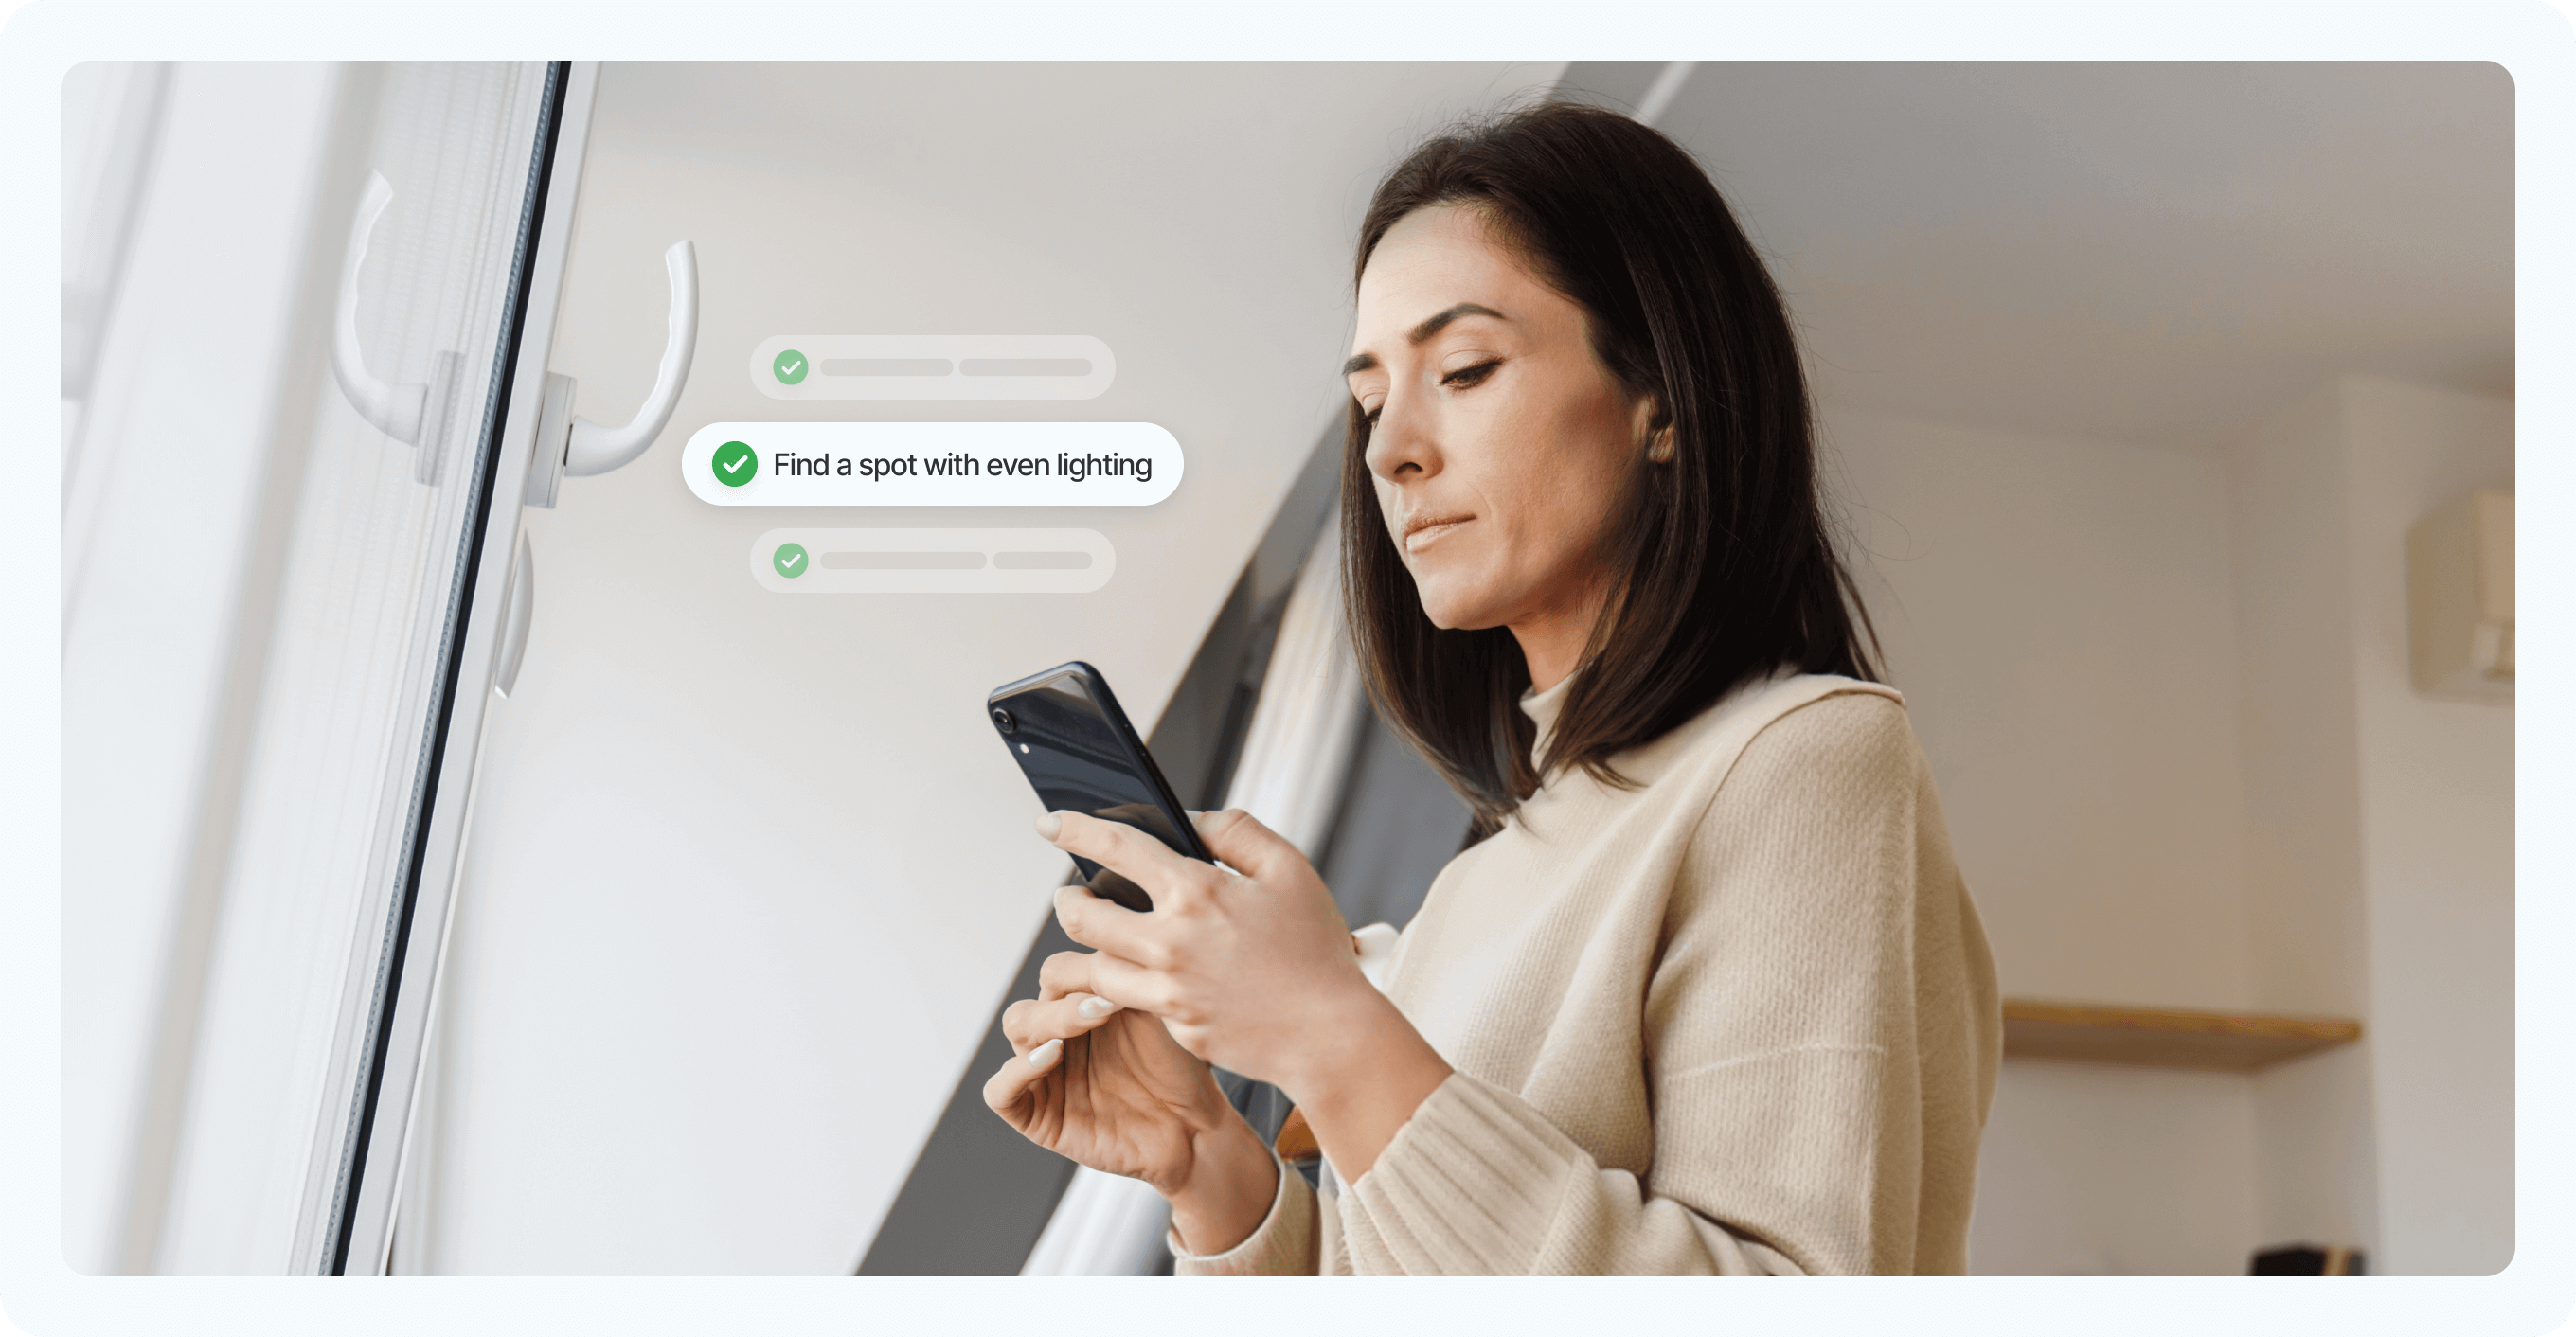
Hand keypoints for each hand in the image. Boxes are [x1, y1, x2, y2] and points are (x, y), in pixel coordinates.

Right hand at [981, 950, 1276, 1251]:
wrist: (1195, 1127)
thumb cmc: (1181, 1066)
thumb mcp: (1161, 1009)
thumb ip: (1132, 972)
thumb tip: (1120, 918)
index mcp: (1082, 1004)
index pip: (1057, 971)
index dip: (1081, 969)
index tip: (1120, 972)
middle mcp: (1058, 1033)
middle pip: (1036, 993)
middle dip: (1067, 996)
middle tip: (1106, 1003)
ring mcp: (1043, 1073)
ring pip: (1016, 1029)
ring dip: (1048, 1021)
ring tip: (1086, 1023)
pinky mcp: (1037, 1115)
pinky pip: (999, 1090)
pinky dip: (1017, 1071)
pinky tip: (1052, 1057)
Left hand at [1041, 808, 1452, 1180]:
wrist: (1331, 1034)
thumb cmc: (1316, 949)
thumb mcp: (1290, 870)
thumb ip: (1236, 831)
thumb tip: (1191, 819)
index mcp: (1196, 892)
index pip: (1116, 847)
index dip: (1074, 829)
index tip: (1050, 823)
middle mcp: (1170, 942)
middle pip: (1081, 915)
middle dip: (1067, 899)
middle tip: (1071, 893)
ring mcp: (1167, 991)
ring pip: (1089, 968)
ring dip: (1079, 949)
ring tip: (1092, 937)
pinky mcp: (1173, 1026)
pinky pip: (1127, 1003)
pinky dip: (1118, 987)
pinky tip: (1132, 977)